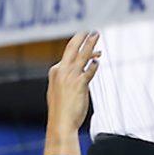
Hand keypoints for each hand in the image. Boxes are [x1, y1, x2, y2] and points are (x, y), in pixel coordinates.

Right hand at [45, 31, 100, 154]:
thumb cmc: (62, 109)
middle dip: (82, 37)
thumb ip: (74, 76)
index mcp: (56, 71)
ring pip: (82, 55)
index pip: (69, 53)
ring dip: (90, 44)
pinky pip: (89, 70)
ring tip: (96, 35)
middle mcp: (62, 71)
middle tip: (91, 30)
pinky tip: (97, 61)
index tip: (92, 46)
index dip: (81, 47)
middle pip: (73, 48)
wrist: (60, 124)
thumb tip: (88, 65)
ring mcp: (70, 77)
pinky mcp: (79, 84)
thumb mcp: (63, 89)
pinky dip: (93, 65)